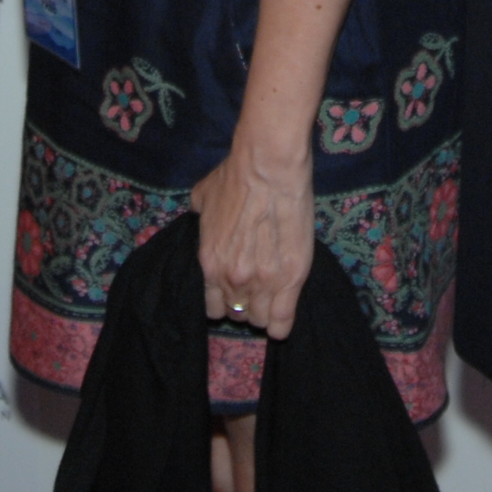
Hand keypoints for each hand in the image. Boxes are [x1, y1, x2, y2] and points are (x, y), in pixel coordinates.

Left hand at [190, 134, 317, 338]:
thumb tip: (201, 214)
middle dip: (246, 304)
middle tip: (257, 288)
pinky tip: (283, 314)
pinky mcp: (291, 281)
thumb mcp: (202, 196)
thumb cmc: (235, 177)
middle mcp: (232, 280)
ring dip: (265, 311)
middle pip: (238, 314)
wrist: (268, 168)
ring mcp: (262, 283)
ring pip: (261, 320)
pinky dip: (282, 323)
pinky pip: (283, 322)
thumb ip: (200, 215)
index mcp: (209, 264)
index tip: (234, 290)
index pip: (212, 308)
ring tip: (273, 297)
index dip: (224, 300)